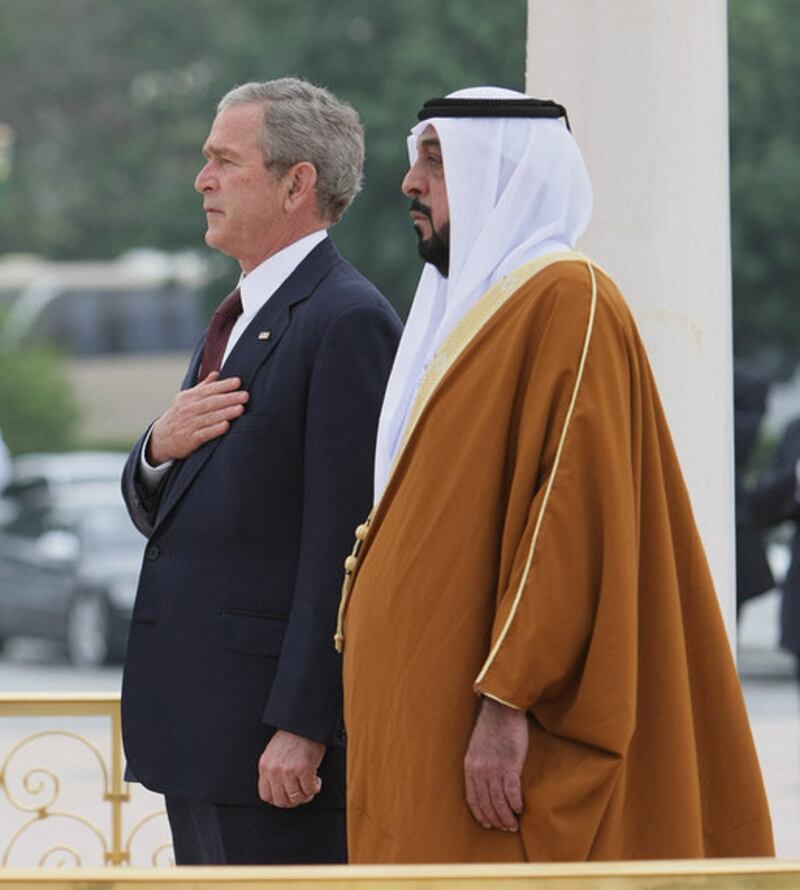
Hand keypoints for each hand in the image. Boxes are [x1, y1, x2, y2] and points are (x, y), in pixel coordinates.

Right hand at [147, 372, 248, 464]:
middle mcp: (188, 409)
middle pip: (211, 402)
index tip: (238, 382)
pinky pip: (204, 433)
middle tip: (245, 395)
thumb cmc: (179, 416)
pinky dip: (215, 429)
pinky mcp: (189, 439)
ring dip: (226, 413)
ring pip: (210, 417)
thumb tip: (216, 373)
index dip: (223, 385)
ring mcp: (188, 424)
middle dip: (229, 398)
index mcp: (189, 397)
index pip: (209, 389)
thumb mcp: (186, 399)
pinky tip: (226, 426)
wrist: (161, 439)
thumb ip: (202, 387)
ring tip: (240, 409)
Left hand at [258, 730, 324, 807]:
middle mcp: (274, 770)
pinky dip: (315, 788)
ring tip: (310, 786)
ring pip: (296, 798)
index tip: (288, 796)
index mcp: (265, 766)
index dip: (279, 799)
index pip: (266, 796)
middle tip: (301, 794)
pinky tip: (317, 780)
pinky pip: (309, 790)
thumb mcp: (275, 753)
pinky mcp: (304, 769)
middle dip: (293, 801)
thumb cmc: (292, 736)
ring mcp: (288, 771)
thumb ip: (274, 771)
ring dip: (306, 795)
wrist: (304, 722)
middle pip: (281, 801)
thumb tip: (282, 791)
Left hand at [464, 696, 527, 830]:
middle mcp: (480, 771)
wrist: (501, 709)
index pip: (473, 799)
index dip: (481, 814)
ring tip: (513, 824)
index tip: (488, 823)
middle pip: (486, 804)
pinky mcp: (510, 766)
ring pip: (499, 802)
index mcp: (470, 767)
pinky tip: (519, 808)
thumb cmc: (491, 727)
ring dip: (506, 817)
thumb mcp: (476, 747)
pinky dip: (515, 804)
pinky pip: (511, 792)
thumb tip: (483, 781)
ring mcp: (494, 769)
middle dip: (495, 820)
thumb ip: (478, 765)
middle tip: (504, 827)